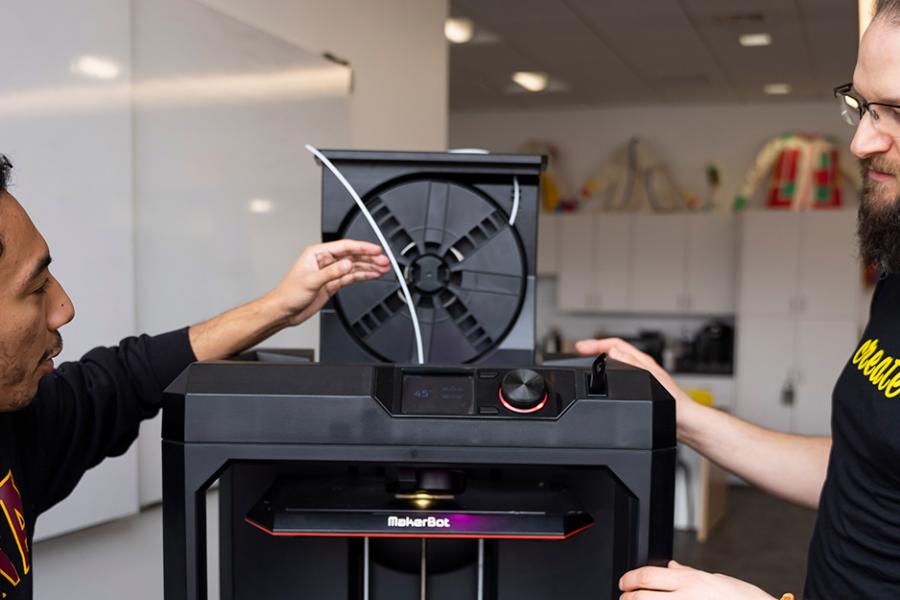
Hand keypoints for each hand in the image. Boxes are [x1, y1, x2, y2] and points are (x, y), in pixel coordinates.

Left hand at [265, 239, 389, 326]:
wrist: (284, 310)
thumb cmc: (289, 293)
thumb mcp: (311, 281)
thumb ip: (331, 272)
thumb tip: (347, 264)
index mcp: (317, 253)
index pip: (344, 247)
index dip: (362, 248)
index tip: (375, 250)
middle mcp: (325, 261)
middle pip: (352, 256)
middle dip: (369, 258)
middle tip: (384, 260)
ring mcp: (330, 272)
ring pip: (354, 266)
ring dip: (369, 267)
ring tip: (383, 267)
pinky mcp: (332, 284)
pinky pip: (351, 277)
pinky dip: (363, 276)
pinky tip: (373, 274)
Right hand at [574, 337, 697, 431]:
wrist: (683, 421)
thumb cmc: (673, 405)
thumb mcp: (649, 381)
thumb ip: (632, 364)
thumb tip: (614, 352)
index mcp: (643, 361)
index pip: (615, 344)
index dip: (596, 343)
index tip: (581, 347)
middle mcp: (642, 367)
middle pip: (614, 350)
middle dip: (595, 348)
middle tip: (579, 352)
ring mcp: (642, 377)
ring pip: (616, 362)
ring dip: (601, 359)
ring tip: (587, 362)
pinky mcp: (642, 389)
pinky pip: (620, 375)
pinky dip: (608, 374)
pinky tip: (604, 381)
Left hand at [619, 560, 775, 599]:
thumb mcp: (718, 580)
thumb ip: (689, 574)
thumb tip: (671, 566)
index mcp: (692, 581)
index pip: (648, 576)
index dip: (630, 579)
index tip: (624, 582)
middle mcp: (687, 598)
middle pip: (642, 596)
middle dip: (627, 597)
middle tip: (623, 597)